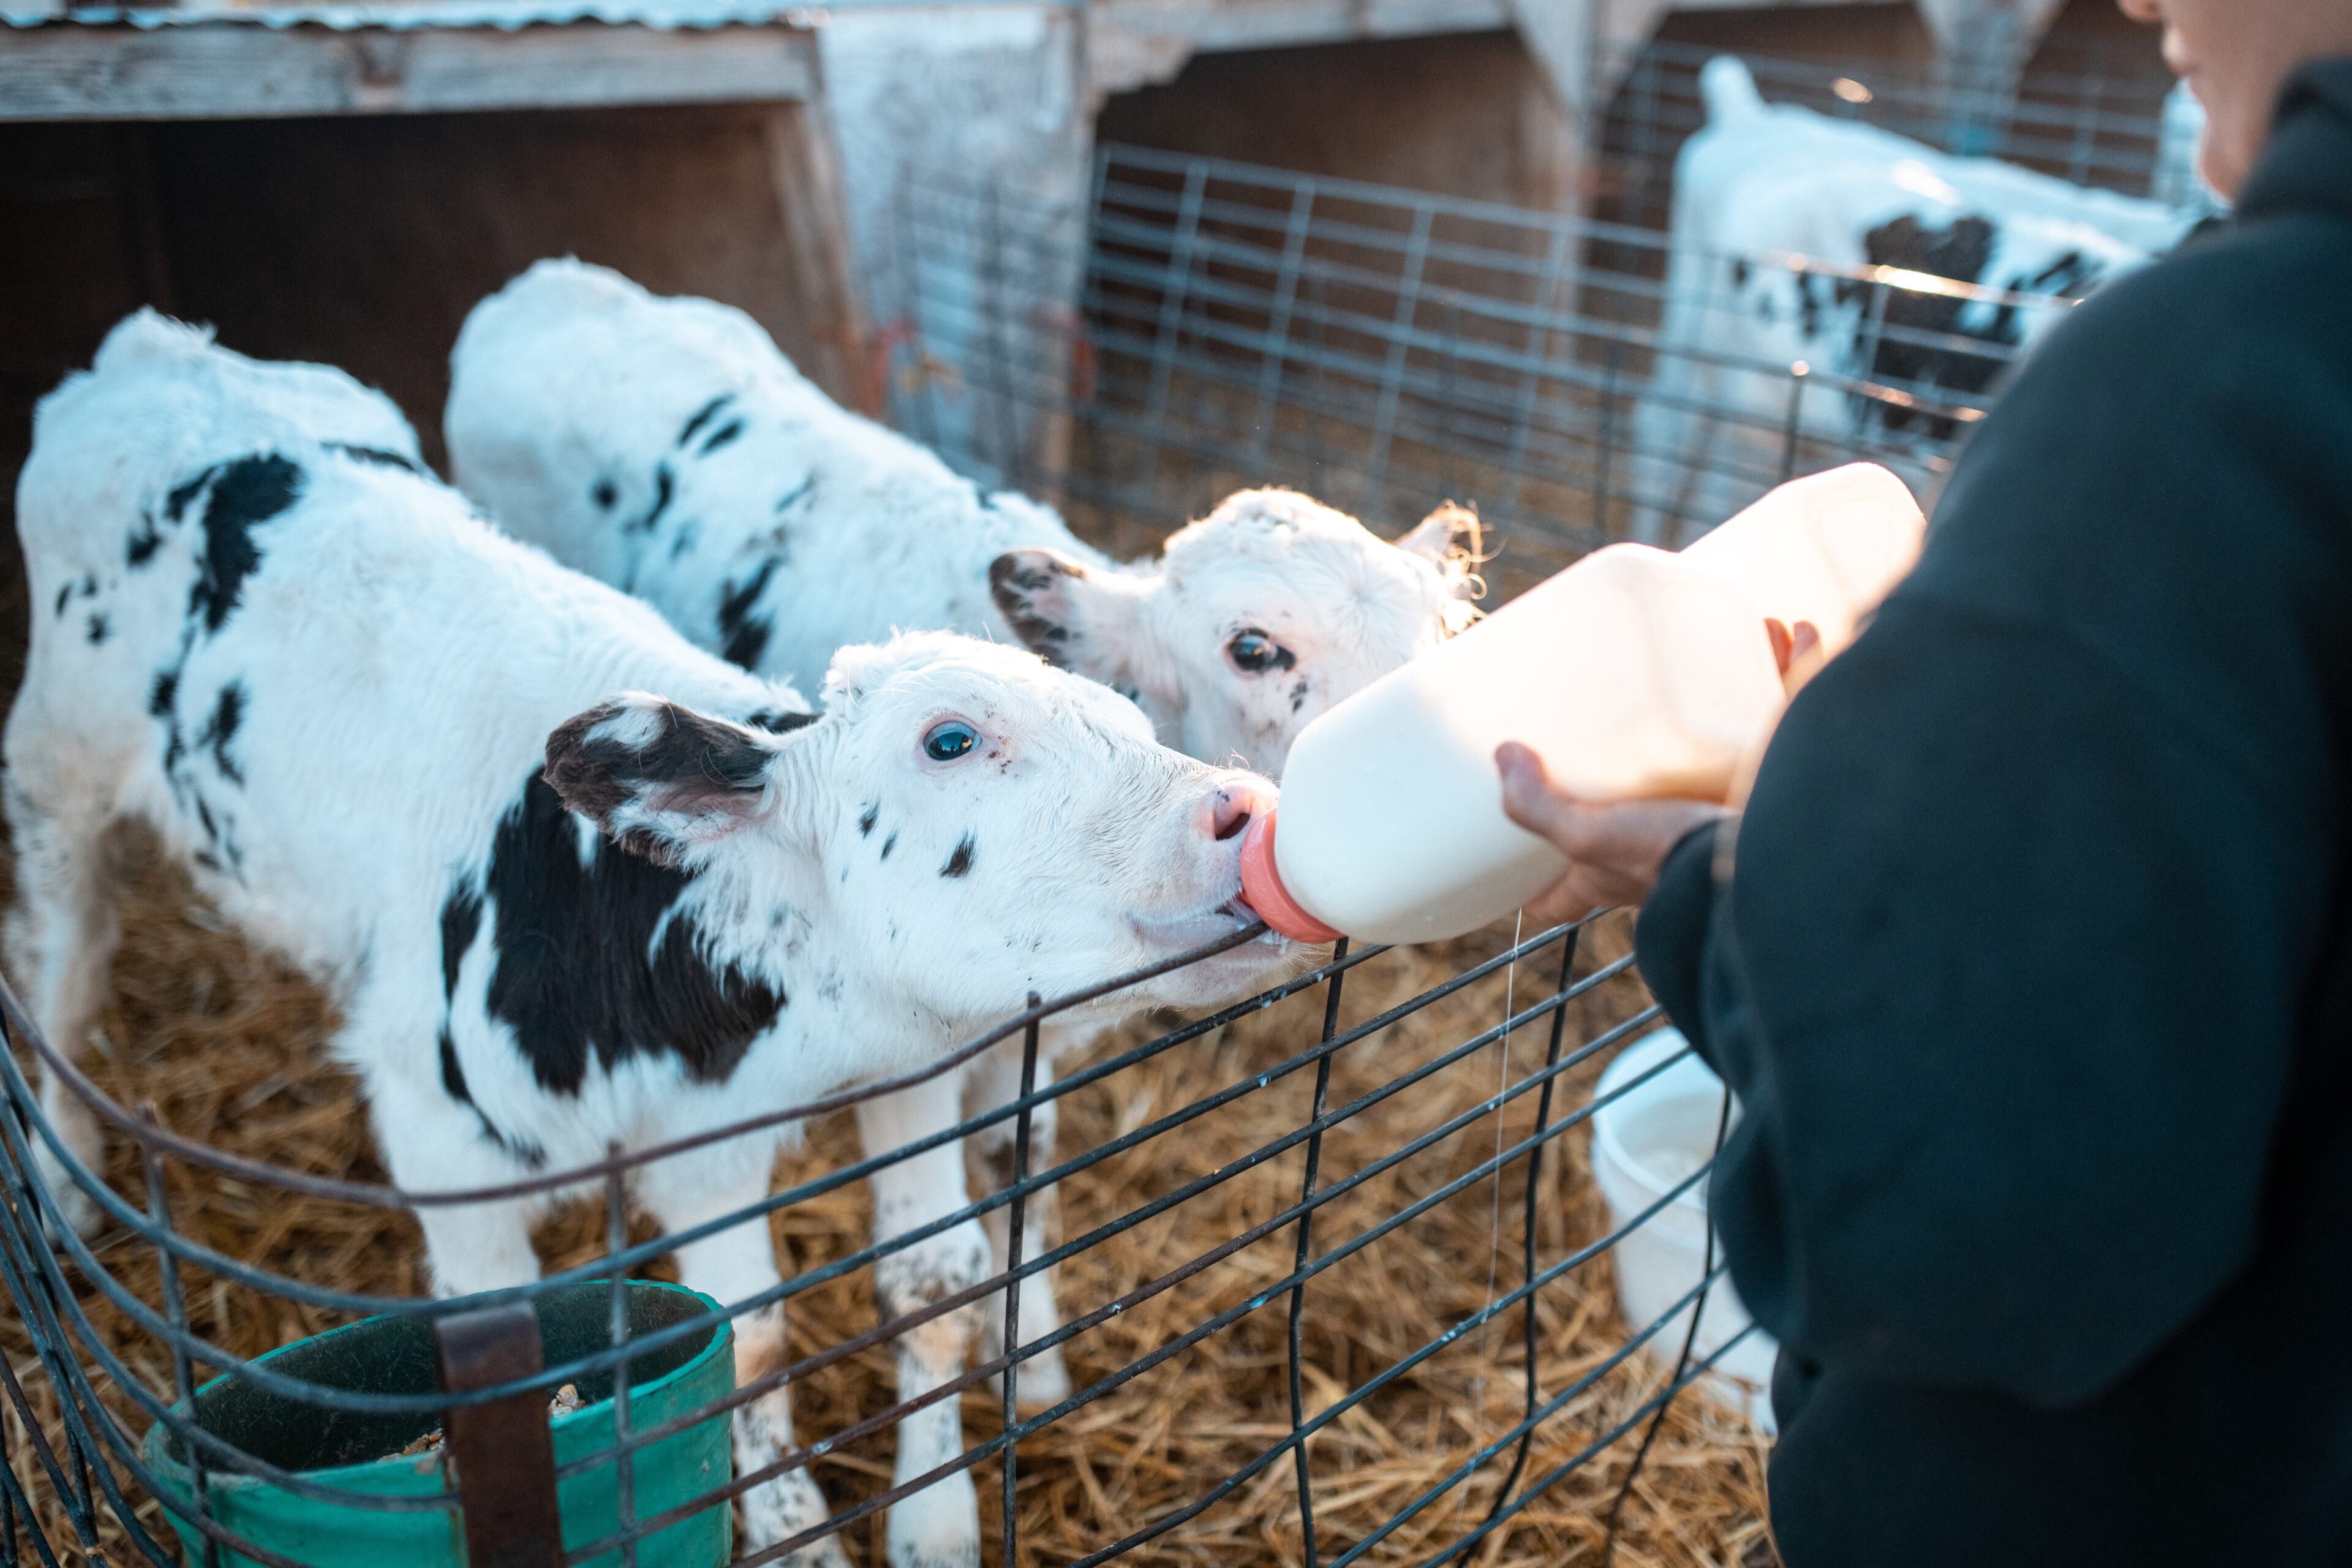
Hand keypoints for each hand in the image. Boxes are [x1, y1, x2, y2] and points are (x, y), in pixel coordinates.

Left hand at [1496, 742, 1730, 922]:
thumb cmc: (1665, 859)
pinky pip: (1679, 804)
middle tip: (1560, 787)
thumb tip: (1503, 758)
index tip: (1508, 868)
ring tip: (1608, 758)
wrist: (1749, 856)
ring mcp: (1669, 851)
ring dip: (1623, 801)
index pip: (1552, 902)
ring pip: (1636, 829)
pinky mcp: (1704, 822)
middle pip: (1593, 861)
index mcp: (1597, 883)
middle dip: (1577, 832)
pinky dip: (1671, 781)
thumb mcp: (1588, 835)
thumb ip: (1540, 805)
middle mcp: (1631, 874)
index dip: (1529, 890)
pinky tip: (1664, 749)